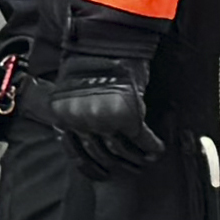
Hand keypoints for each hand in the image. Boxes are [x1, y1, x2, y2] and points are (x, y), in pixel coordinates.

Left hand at [35, 43, 162, 171]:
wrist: (105, 45)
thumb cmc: (90, 66)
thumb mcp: (72, 96)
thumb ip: (76, 118)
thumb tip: (88, 141)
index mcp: (63, 118)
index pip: (75, 153)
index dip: (91, 168)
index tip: (103, 174)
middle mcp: (80, 121)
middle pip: (100, 154)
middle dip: (117, 164)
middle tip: (130, 169)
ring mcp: (102, 120)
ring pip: (121, 150)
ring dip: (135, 159)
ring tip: (144, 162)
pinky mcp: (127, 116)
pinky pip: (141, 139)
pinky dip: (151, 147)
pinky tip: (156, 150)